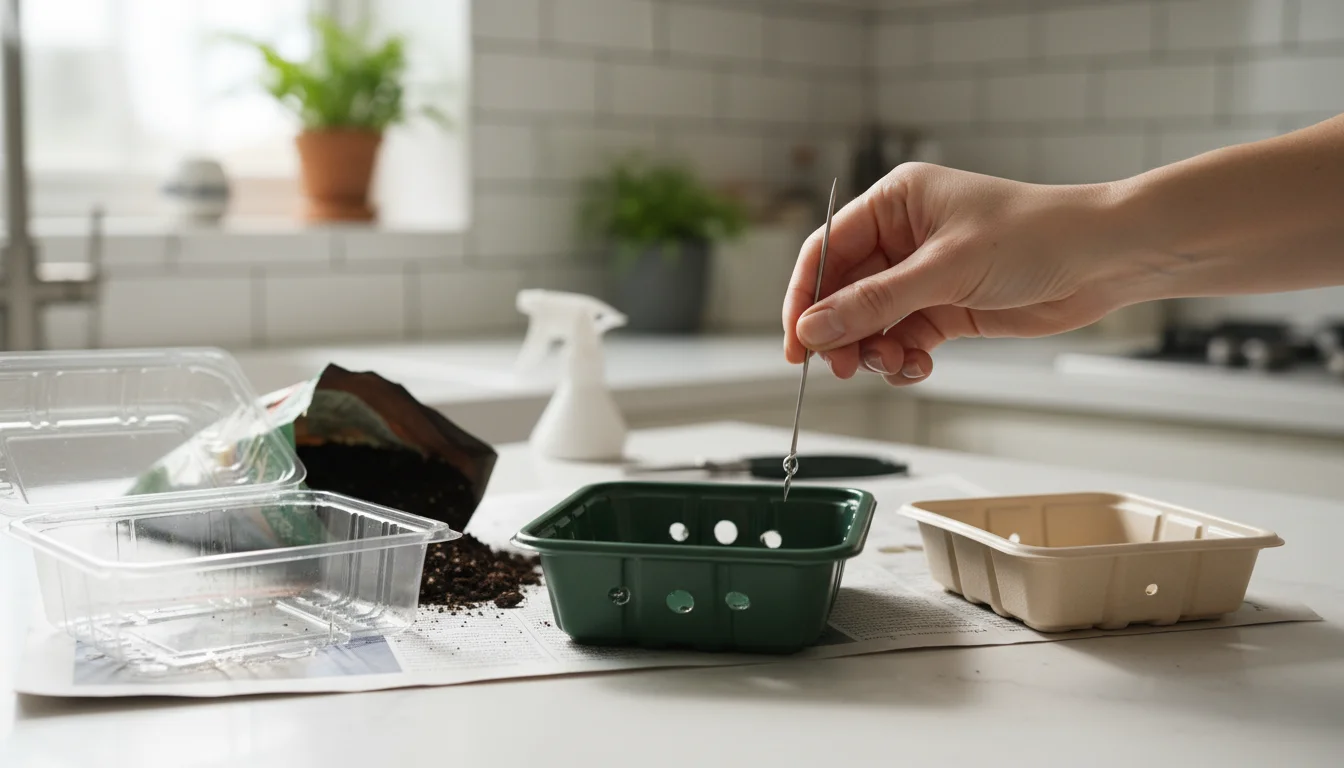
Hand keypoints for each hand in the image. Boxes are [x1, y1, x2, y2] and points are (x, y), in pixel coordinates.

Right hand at [782, 163, 1151, 385]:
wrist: (1104, 260)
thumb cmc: (1035, 236)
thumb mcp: (945, 270)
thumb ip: (874, 302)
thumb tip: (813, 328)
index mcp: (895, 203)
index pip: (826, 250)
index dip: (804, 297)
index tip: (796, 341)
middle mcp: (903, 237)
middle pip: (844, 292)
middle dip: (841, 332)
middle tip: (839, 367)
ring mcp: (924, 275)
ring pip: (871, 322)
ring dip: (873, 350)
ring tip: (892, 364)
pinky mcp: (946, 307)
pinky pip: (903, 338)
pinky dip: (903, 358)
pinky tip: (919, 365)